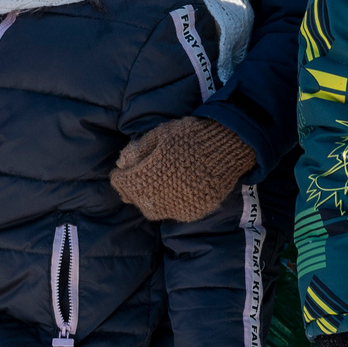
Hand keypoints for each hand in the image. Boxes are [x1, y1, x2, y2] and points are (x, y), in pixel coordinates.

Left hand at [110, 115, 257, 221]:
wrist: (228, 144)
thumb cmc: (190, 135)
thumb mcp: (160, 134)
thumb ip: (138, 149)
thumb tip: (121, 163)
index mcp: (151, 174)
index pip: (126, 183)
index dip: (120, 178)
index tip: (119, 173)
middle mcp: (163, 194)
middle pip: (138, 200)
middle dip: (133, 191)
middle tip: (133, 184)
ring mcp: (180, 205)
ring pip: (155, 211)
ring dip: (149, 201)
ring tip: (151, 189)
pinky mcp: (195, 210)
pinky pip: (175, 212)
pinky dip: (169, 205)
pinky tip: (171, 194)